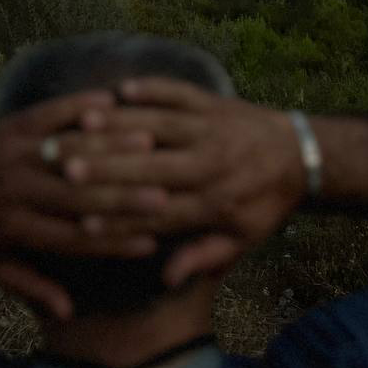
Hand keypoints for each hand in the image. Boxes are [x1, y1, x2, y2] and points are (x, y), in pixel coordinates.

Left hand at [0, 90, 170, 319]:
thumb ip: (30, 286)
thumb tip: (67, 313)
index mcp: (14, 230)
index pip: (72, 239)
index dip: (113, 242)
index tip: (152, 242)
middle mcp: (14, 193)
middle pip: (77, 197)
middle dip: (124, 196)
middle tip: (166, 195)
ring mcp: (11, 156)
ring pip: (70, 153)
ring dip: (111, 147)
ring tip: (152, 146)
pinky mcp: (8, 126)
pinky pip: (50, 114)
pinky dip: (81, 107)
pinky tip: (114, 101)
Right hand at [64, 78, 307, 287]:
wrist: (302, 156)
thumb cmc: (263, 204)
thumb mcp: (241, 241)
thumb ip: (203, 257)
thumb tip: (166, 278)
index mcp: (214, 204)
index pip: (159, 213)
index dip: (120, 217)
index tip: (82, 220)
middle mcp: (210, 164)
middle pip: (151, 167)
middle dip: (107, 168)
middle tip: (66, 168)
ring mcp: (211, 129)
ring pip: (159, 125)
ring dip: (119, 124)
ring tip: (82, 124)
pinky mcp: (213, 103)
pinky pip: (179, 92)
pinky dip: (152, 88)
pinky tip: (121, 88)